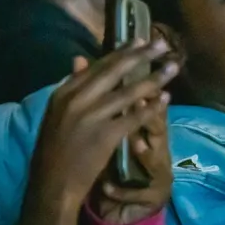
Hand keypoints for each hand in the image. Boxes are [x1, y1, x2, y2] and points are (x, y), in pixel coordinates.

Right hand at [18, 40, 174, 224]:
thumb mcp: (57, 113)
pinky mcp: (105, 136)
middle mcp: (76, 100)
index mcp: (64, 92)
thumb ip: (71, 87)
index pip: (97, 66)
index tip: (140, 40)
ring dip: (154, 78)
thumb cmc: (55, 151)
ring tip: (173, 67)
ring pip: (128, 92)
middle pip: (115, 71)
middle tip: (163, 44)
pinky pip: (133, 117)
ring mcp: (91, 117)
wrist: (52, 184)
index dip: (122, 52)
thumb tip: (80, 59)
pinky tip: (165, 99)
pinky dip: (151, 107)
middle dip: (142, 55)